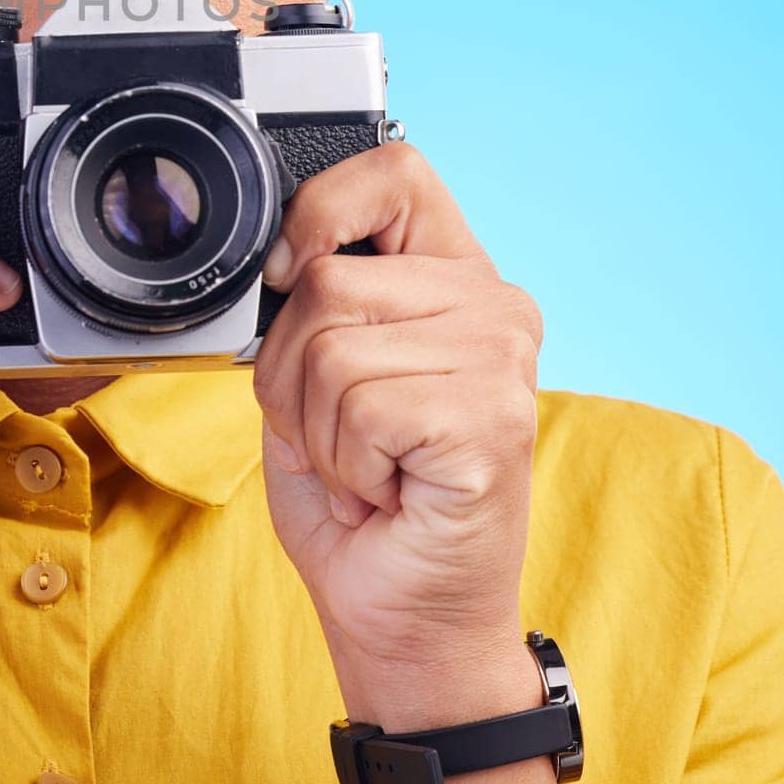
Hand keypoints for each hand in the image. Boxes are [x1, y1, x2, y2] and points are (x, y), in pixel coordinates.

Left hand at [252, 139, 545, 724]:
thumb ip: (312, 296)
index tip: (290, 276)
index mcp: (453, 274)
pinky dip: (343, 462)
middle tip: (332, 430)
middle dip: (289, 368)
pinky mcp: (490, 419)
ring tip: (360, 465)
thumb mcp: (314, 369)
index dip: (319, 211)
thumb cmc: (358, 493)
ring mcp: (501, 359)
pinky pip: (356, 405)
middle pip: (327, 275)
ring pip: (329, 344)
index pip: (392, 170)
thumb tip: (282, 249)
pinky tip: (385, 490)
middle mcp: (493, 304)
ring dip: (313, 426)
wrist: (401, 614)